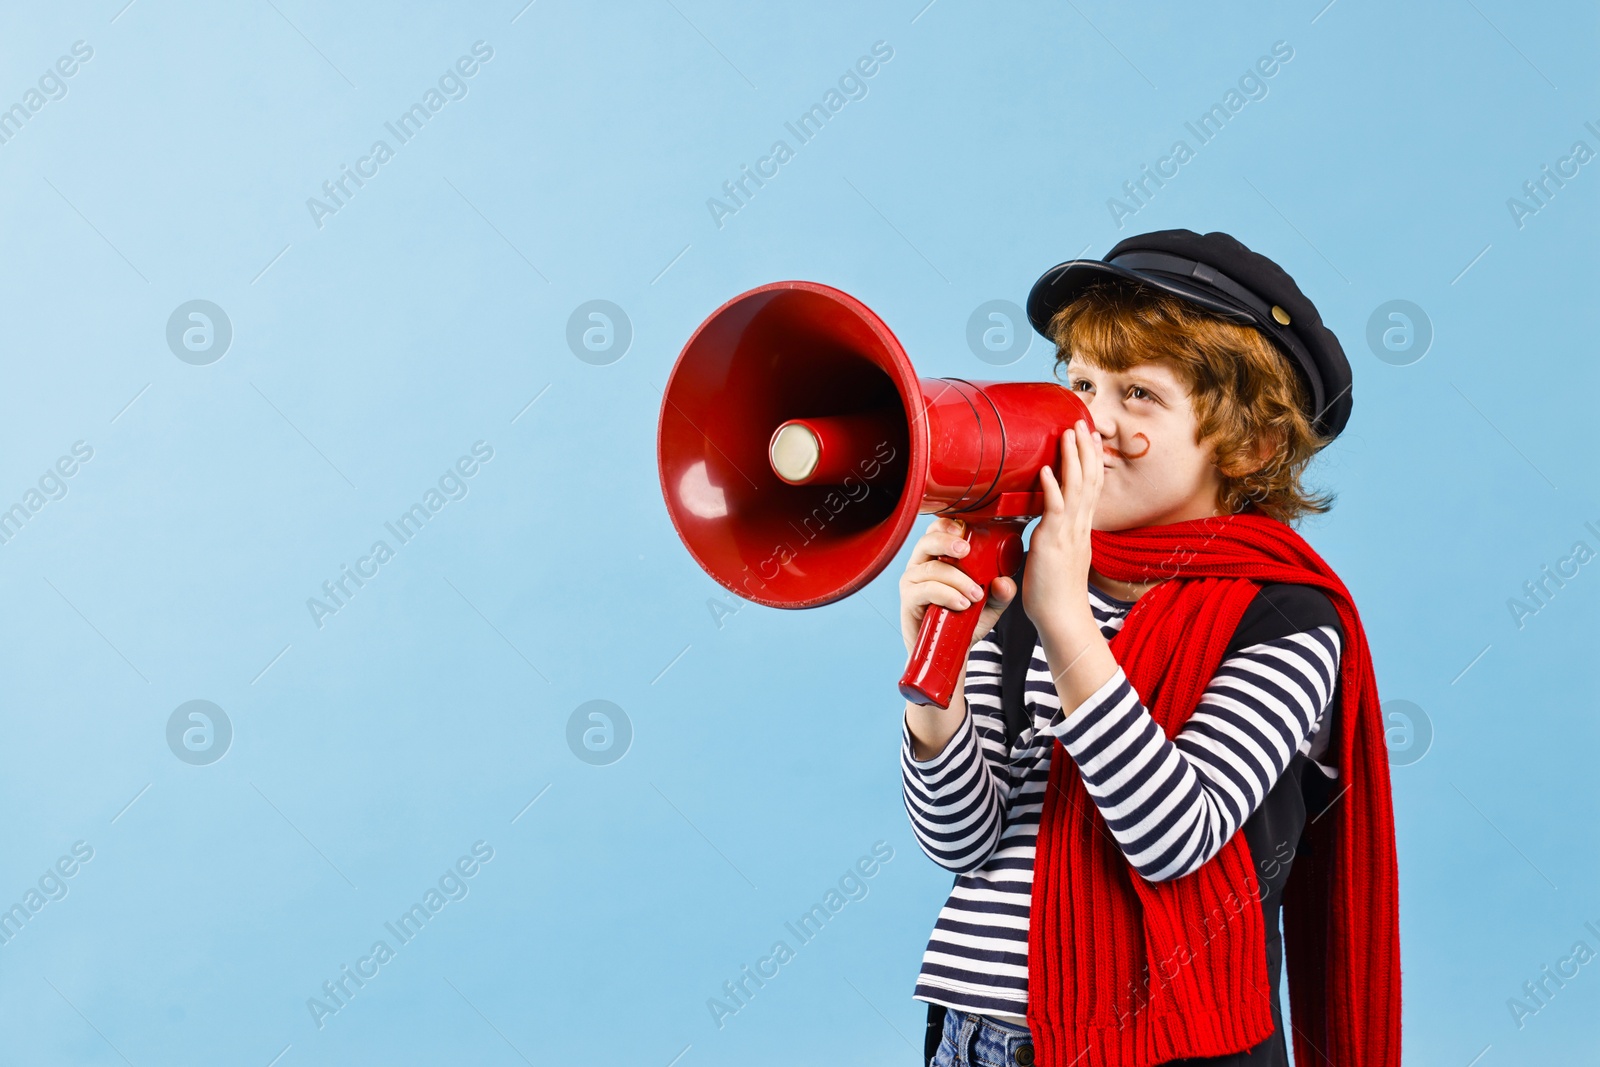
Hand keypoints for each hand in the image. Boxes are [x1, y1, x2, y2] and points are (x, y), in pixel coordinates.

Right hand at [897, 516, 1017, 656]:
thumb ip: (1001, 592)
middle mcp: (921, 565)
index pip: (937, 530)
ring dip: (957, 579)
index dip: (948, 525)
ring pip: (932, 568)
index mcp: (938, 557)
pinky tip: (961, 603)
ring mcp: (912, 582)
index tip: (965, 530)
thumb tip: (1003, 582)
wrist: (949, 652)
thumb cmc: (964, 622)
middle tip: (967, 550)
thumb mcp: (991, 605)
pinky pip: (926, 589)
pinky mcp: (908, 600)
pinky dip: (946, 594)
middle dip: (947, 542)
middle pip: (927, 541)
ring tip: (975, 595)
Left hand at [1023, 419, 1103, 639]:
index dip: (1090, 461)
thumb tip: (1044, 529)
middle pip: (1089, 480)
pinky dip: (1052, 489)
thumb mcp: (1056, 558)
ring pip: (1076, 489)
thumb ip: (1053, 539)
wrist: (1062, 620)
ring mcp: (1068, 535)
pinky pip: (1054, 511)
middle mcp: (1078, 528)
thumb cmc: (1054, 595)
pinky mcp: (1053, 544)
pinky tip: (1046, 470)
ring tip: (1069, 433)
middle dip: (1086, 450)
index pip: (1090, 487)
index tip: (1089, 437)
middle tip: (1082, 421)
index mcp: (1080, 530)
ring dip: (1072, 459)